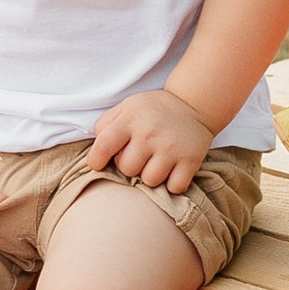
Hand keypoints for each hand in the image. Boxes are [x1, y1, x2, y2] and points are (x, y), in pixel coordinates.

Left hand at [88, 88, 214, 195]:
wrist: (192, 102)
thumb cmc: (152, 110)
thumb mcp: (126, 107)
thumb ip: (105, 125)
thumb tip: (96, 152)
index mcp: (130, 118)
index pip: (103, 146)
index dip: (96, 161)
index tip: (99, 164)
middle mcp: (149, 133)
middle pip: (127, 169)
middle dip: (129, 166)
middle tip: (139, 156)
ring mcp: (171, 147)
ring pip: (149, 180)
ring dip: (150, 175)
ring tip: (155, 162)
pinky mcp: (190, 160)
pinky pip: (174, 187)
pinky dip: (172, 184)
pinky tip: (172, 170)